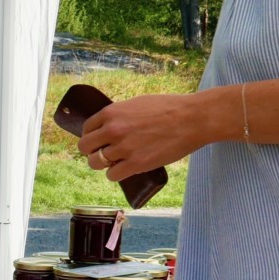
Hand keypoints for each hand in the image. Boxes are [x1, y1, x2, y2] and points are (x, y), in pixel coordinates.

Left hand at [77, 92, 206, 180]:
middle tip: (105, 153)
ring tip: (116, 162)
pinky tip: (125, 170)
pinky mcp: (136, 164)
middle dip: (93, 151)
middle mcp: (113, 129)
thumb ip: (120, 115)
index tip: (100, 141)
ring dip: (104, 164)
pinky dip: (116, 174)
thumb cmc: (169, 108)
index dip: (92, 136)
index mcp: (111, 112)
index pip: (87, 129)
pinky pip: (112, 175)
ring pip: (95, 163)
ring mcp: (123, 147)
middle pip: (85, 147)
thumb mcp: (137, 104)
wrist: (193, 118)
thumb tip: (108, 126)